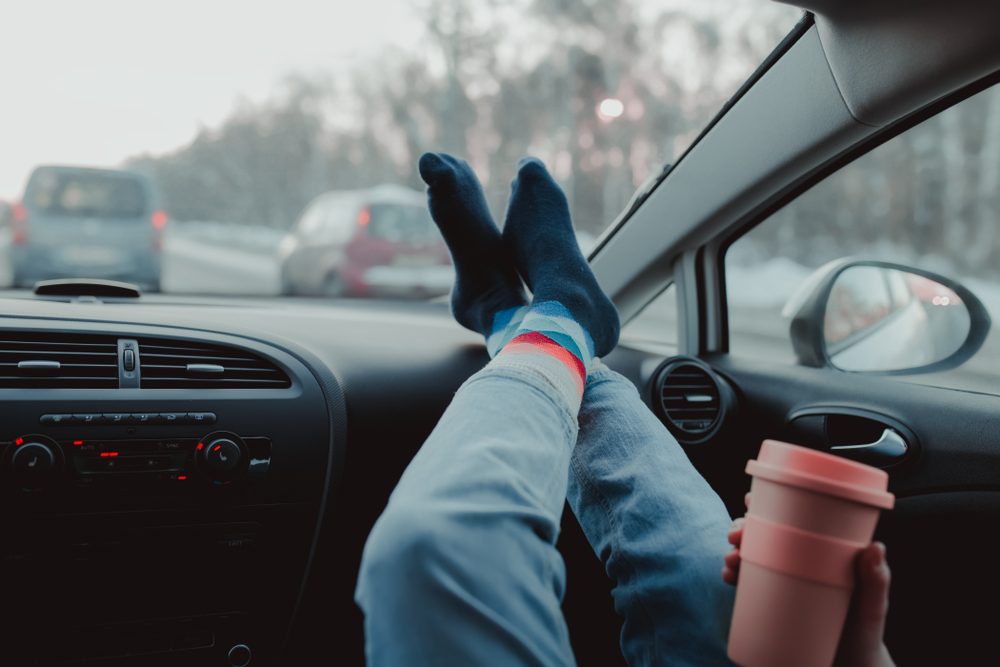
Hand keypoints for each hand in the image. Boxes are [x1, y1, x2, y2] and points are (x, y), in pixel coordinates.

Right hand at [722, 497, 894, 666]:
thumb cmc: (865, 634)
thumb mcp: (872, 607)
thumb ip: (876, 580)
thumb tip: (875, 547)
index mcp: (821, 553)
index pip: (792, 521)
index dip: (768, 506)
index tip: (750, 500)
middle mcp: (798, 563)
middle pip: (764, 536)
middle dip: (743, 529)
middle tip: (736, 537)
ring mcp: (784, 583)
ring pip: (752, 557)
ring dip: (734, 552)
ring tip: (731, 561)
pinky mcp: (772, 604)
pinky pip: (748, 585)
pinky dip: (733, 576)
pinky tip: (728, 576)